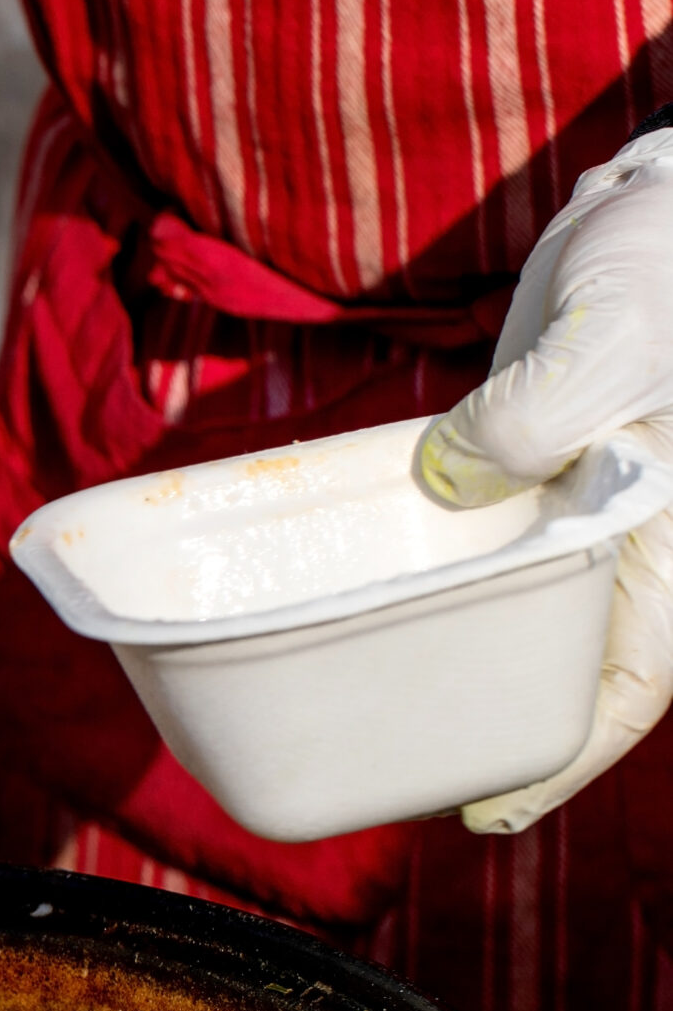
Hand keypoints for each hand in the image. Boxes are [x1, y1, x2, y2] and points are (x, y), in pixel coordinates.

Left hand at [418, 124, 672, 833]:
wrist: (653, 200)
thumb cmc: (667, 263)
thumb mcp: (618, 328)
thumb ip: (546, 406)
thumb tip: (450, 477)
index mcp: (664, 540)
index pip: (628, 678)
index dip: (562, 755)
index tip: (487, 810)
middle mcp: (619, 545)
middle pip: (558, 669)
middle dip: (488, 731)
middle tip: (396, 780)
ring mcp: (566, 516)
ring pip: (510, 621)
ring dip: (448, 667)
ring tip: (370, 721)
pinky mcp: (518, 477)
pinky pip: (471, 554)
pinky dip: (426, 587)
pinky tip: (368, 611)